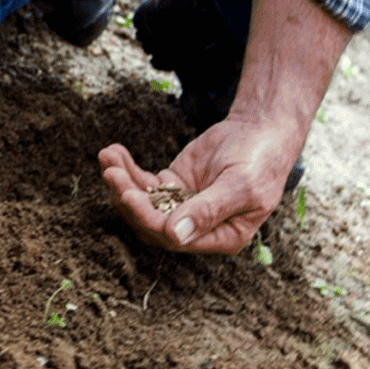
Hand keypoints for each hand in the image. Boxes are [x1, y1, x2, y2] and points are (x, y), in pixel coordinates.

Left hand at [98, 117, 301, 253]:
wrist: (261, 131)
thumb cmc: (260, 161)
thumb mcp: (241, 186)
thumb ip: (208, 210)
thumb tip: (175, 235)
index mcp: (221, 237)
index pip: (174, 238)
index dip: (148, 218)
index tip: (128, 195)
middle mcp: (197, 228)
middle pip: (151, 222)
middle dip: (127, 198)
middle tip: (111, 173)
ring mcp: (181, 206)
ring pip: (142, 202)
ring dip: (121, 182)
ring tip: (107, 157)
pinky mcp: (172, 185)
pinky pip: (143, 183)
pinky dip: (127, 169)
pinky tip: (113, 152)